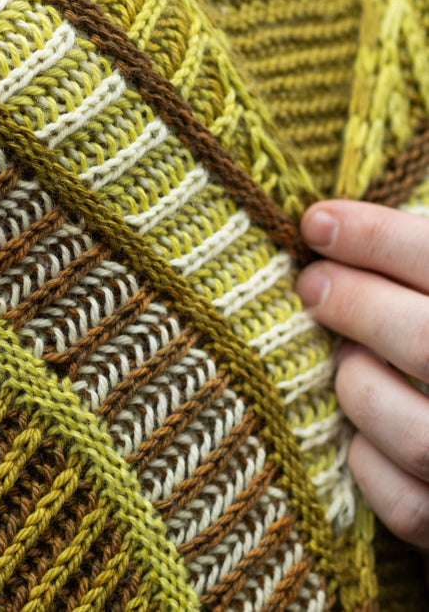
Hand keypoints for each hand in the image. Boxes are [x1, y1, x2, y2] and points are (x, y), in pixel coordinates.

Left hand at [297, 200, 428, 548]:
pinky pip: (405, 505)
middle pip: (428, 344)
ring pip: (414, 435)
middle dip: (355, 306)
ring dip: (359, 386)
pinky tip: (358, 430)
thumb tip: (325, 226)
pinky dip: (366, 462)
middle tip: (311, 285)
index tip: (316, 223)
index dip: (377, 237)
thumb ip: (410, 264)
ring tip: (346, 360)